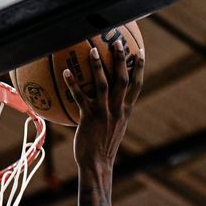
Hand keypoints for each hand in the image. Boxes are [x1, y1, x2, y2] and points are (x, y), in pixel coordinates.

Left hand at [64, 40, 144, 169]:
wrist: (97, 164)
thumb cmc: (102, 147)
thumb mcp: (114, 128)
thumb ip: (113, 113)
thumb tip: (106, 101)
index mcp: (125, 111)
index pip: (137, 85)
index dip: (139, 68)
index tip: (140, 51)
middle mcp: (117, 109)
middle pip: (122, 79)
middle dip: (121, 59)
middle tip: (117, 41)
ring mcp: (103, 113)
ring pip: (103, 84)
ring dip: (98, 66)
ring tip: (93, 49)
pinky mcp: (89, 117)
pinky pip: (80, 97)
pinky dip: (73, 83)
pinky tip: (66, 71)